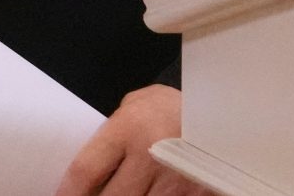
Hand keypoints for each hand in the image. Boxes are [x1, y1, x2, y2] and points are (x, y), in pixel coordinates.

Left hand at [54, 86, 203, 195]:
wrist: (225, 110)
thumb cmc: (173, 107)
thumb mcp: (136, 106)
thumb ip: (111, 133)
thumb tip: (91, 168)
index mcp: (128, 129)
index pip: (85, 171)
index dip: (68, 192)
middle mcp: (150, 158)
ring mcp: (176, 183)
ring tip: (123, 191)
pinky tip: (148, 193)